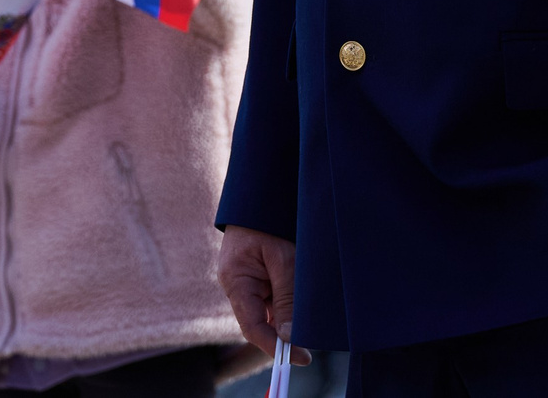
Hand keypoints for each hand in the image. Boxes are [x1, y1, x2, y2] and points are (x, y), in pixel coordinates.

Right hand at [218, 225, 308, 362]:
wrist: (262, 190)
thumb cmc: (271, 218)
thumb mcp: (284, 257)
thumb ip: (286, 297)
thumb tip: (288, 336)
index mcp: (236, 281)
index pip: (252, 326)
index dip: (274, 346)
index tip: (299, 357)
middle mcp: (238, 283)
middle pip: (261, 319)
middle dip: (285, 330)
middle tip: (312, 341)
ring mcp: (247, 278)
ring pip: (270, 306)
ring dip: (290, 310)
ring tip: (310, 302)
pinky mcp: (258, 272)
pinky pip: (274, 292)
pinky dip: (289, 297)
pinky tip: (304, 291)